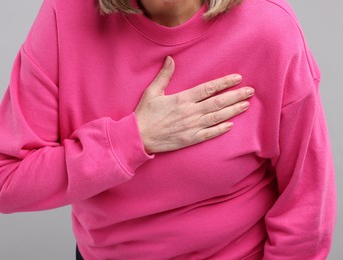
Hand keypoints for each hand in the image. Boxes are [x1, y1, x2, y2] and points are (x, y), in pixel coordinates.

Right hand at [135, 56, 253, 153]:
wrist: (138, 137)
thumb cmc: (145, 114)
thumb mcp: (152, 92)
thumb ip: (164, 75)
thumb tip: (170, 59)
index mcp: (182, 99)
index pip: (208, 88)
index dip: (224, 83)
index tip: (237, 78)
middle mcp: (190, 112)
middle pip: (218, 102)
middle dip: (236, 96)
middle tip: (250, 91)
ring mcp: (192, 127)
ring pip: (217, 117)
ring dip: (233, 111)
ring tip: (246, 105)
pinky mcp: (190, 139)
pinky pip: (209, 134)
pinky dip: (221, 129)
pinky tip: (231, 125)